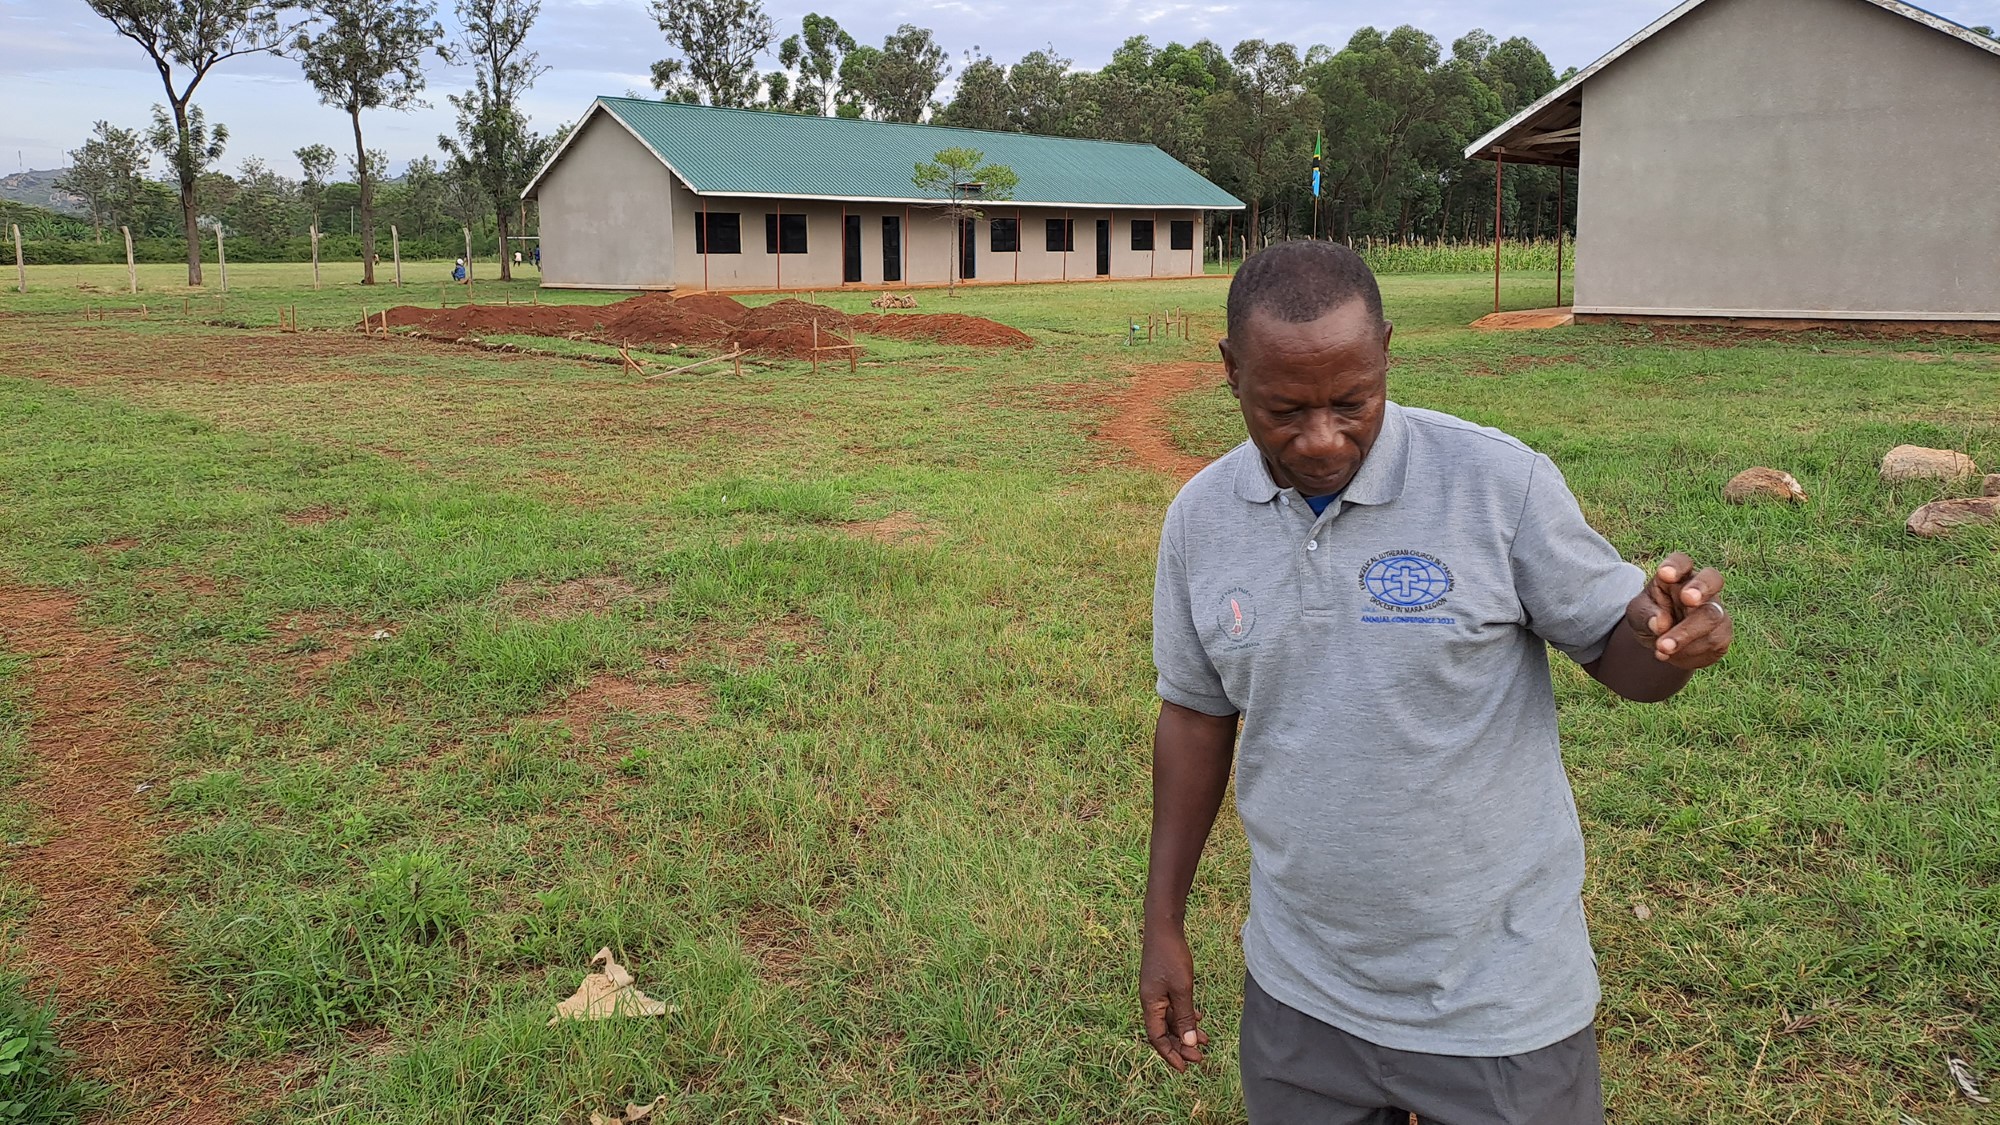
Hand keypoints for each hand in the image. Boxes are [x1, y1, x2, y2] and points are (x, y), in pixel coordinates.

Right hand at [1140, 921, 1208, 1070]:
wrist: (1164, 928)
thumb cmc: (1171, 956)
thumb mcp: (1182, 989)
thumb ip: (1184, 1016)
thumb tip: (1188, 1042)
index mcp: (1150, 1004)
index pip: (1157, 1038)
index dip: (1170, 1054)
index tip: (1185, 1068)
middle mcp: (1151, 1001)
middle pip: (1164, 1031)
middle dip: (1181, 1046)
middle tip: (1200, 1058)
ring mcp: (1156, 992)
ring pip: (1171, 1020)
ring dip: (1186, 1031)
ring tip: (1205, 1040)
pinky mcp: (1163, 984)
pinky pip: (1173, 1007)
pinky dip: (1185, 1016)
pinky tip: (1199, 1019)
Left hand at [1624, 552, 1732, 669]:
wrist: (1662, 645)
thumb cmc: (1649, 617)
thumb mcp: (1637, 614)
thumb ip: (1645, 614)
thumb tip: (1660, 623)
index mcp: (1677, 576)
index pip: (1682, 561)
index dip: (1676, 565)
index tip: (1664, 574)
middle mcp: (1700, 588)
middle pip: (1713, 578)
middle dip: (1701, 587)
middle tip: (1689, 599)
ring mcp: (1715, 610)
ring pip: (1712, 616)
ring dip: (1686, 633)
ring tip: (1661, 648)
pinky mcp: (1722, 634)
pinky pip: (1714, 641)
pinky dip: (1691, 651)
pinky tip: (1672, 656)